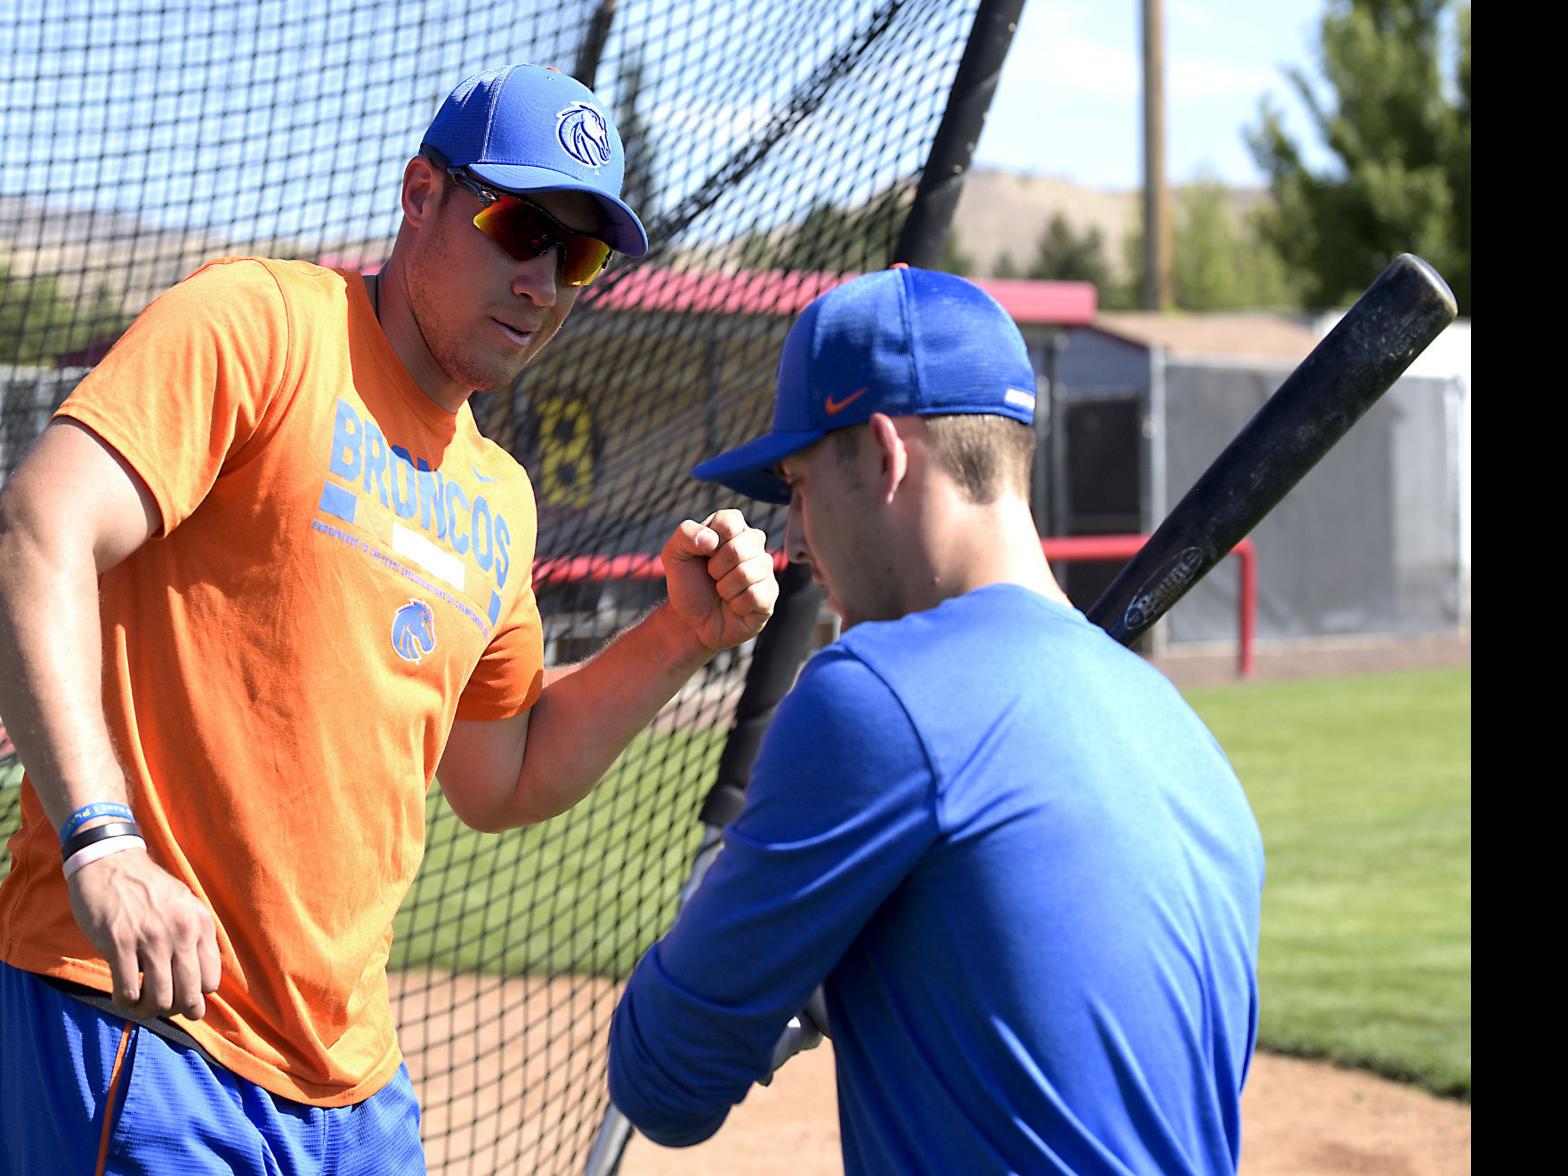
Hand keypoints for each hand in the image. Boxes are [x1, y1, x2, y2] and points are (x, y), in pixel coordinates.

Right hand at [66, 847, 220, 1019]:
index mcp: (200, 923)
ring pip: (160, 1000)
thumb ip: (194, 938)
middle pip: (188, 996)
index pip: (211, 981)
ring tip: (139, 1003)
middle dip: (175, 1010)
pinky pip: (128, 992)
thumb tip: (200, 985)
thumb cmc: (146, 889)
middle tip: (159, 1007)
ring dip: (147, 1010)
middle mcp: (181, 932)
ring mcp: (151, 938)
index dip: (195, 995)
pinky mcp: (119, 943)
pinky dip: (125, 1002)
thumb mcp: (184, 906)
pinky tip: (121, 995)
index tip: (180, 994)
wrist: (109, 861)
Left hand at [662, 509, 777, 651]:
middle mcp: (753, 544)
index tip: (704, 554)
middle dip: (716, 568)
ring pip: (747, 574)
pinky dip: (737, 604)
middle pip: (739, 548)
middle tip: (712, 576)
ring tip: (722, 591)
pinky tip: (734, 605)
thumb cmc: (688, 584)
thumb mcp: (674, 555)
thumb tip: (712, 539)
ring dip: (725, 588)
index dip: (710, 542)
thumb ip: (685, 535)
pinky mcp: (770, 595)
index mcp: (733, 528)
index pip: (729, 522)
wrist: (692, 622)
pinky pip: (756, 595)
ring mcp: (765, 569)